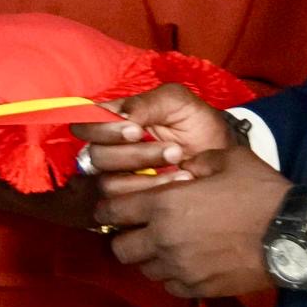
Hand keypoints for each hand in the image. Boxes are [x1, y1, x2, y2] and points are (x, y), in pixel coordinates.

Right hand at [72, 85, 238, 192]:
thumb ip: (146, 103)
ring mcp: (118, 178)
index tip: (136, 129)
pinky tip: (182, 181)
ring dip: (147, 177)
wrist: (222, 153)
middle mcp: (108, 149)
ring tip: (181, 166)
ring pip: (109, 183)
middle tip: (173, 150)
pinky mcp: (130, 201)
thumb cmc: (196, 123)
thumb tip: (122, 117)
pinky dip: (156, 192)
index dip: (102, 129)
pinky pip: (127, 204)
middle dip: (135, 154)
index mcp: (112, 121)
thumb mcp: (176, 102)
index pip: (85, 124)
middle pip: (96, 156)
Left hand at [96, 143, 288, 298]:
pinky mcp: (199, 288)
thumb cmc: (260, 192)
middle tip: (142, 230)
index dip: (109, 209)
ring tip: (168, 247)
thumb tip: (180, 167)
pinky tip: (187, 264)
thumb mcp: (226, 161)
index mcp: (164, 204)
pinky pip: (170, 286)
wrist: (294, 234)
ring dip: (150, 258)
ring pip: (144, 270)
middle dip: (126, 238)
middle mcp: (164, 239)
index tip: (117, 208)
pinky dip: (173, 276)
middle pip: (119, 248)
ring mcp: (180, 268)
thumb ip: (194, 162)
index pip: (110, 211)